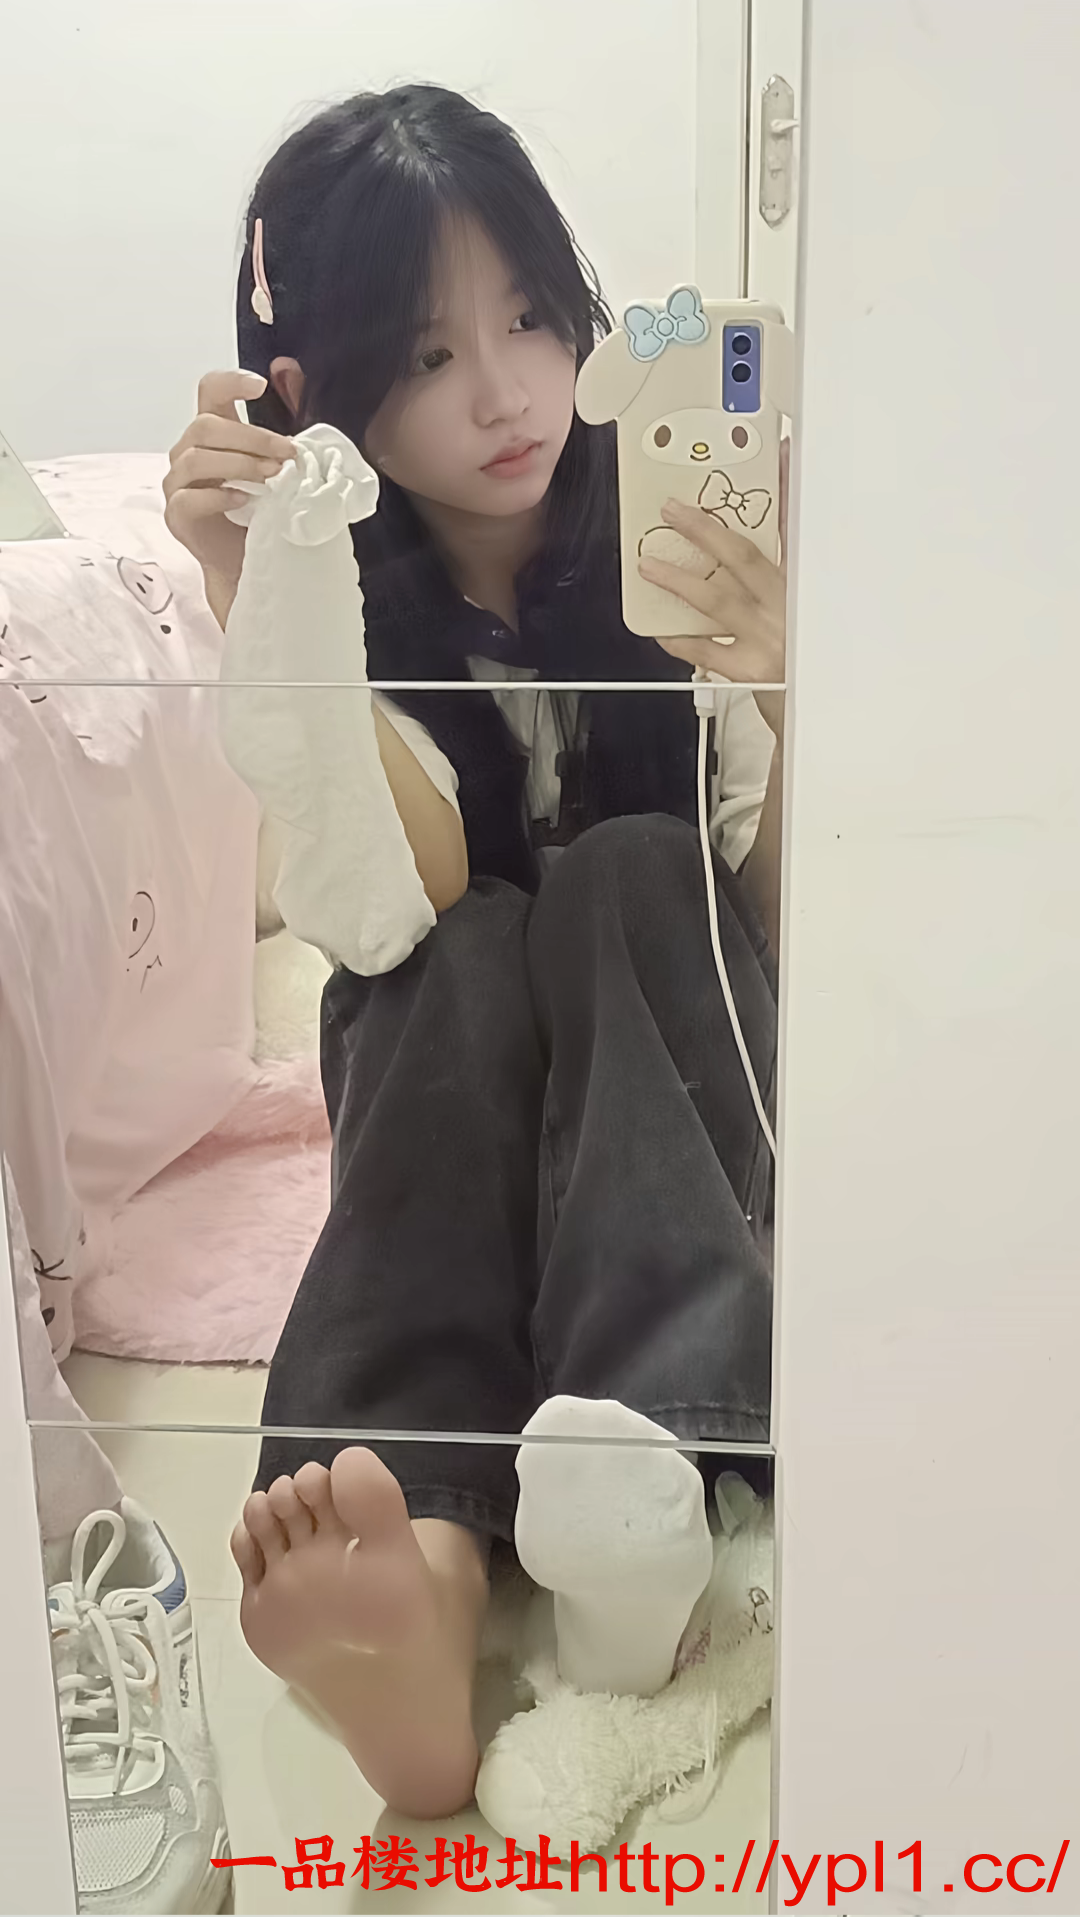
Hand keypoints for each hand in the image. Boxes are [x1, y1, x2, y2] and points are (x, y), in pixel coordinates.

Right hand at [163, 371, 296, 595]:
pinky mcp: (176, 514)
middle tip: (287, 454)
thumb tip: (303, 438)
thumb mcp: (274, 476)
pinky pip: (189, 498)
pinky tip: (243, 501)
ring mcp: (177, 483)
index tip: (261, 387)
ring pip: (196, 458)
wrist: (244, 562)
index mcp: (211, 434)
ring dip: (239, 464)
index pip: (210, 391)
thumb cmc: (257, 514)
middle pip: (206, 426)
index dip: (231, 383)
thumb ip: (280, 451)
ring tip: (272, 478)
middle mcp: (187, 452)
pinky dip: (218, 496)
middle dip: (252, 437)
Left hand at [638, 438, 788, 732]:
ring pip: (719, 601)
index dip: (781, 489)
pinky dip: (680, 639)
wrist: (819, 709)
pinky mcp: (751, 671)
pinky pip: (706, 652)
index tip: (773, 456)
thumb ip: (789, 558)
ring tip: (648, 567)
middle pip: (744, 557)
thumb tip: (774, 506)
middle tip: (672, 511)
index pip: (792, 528)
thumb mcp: (806, 603)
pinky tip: (661, 629)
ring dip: (680, 580)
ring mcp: (769, 639)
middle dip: (705, 530)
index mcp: (804, 584)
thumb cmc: (804, 653)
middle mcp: (788, 607)